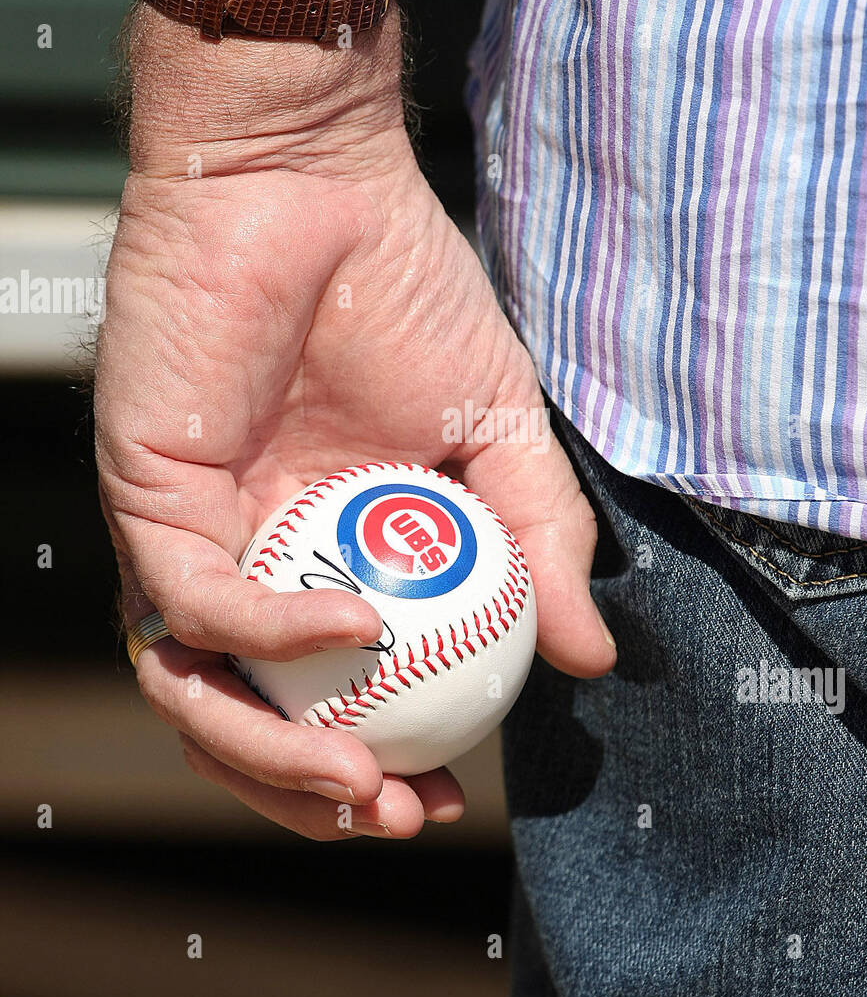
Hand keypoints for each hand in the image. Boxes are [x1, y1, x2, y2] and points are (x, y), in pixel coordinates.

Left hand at [95, 11, 614, 841]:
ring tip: (362, 783)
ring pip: (195, 692)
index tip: (450, 798)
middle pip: (247, 724)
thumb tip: (590, 658)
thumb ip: (544, 543)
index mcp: (327, 559)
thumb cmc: (404, 293)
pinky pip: (196, 598)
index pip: (330, 699)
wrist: (316, 181)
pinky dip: (274, 633)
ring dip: (268, 761)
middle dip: (310, 799)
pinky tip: (357, 627)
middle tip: (396, 815)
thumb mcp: (502, 437)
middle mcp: (249, 562)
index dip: (379, 767)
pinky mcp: (147, 492)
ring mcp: (193, 533)